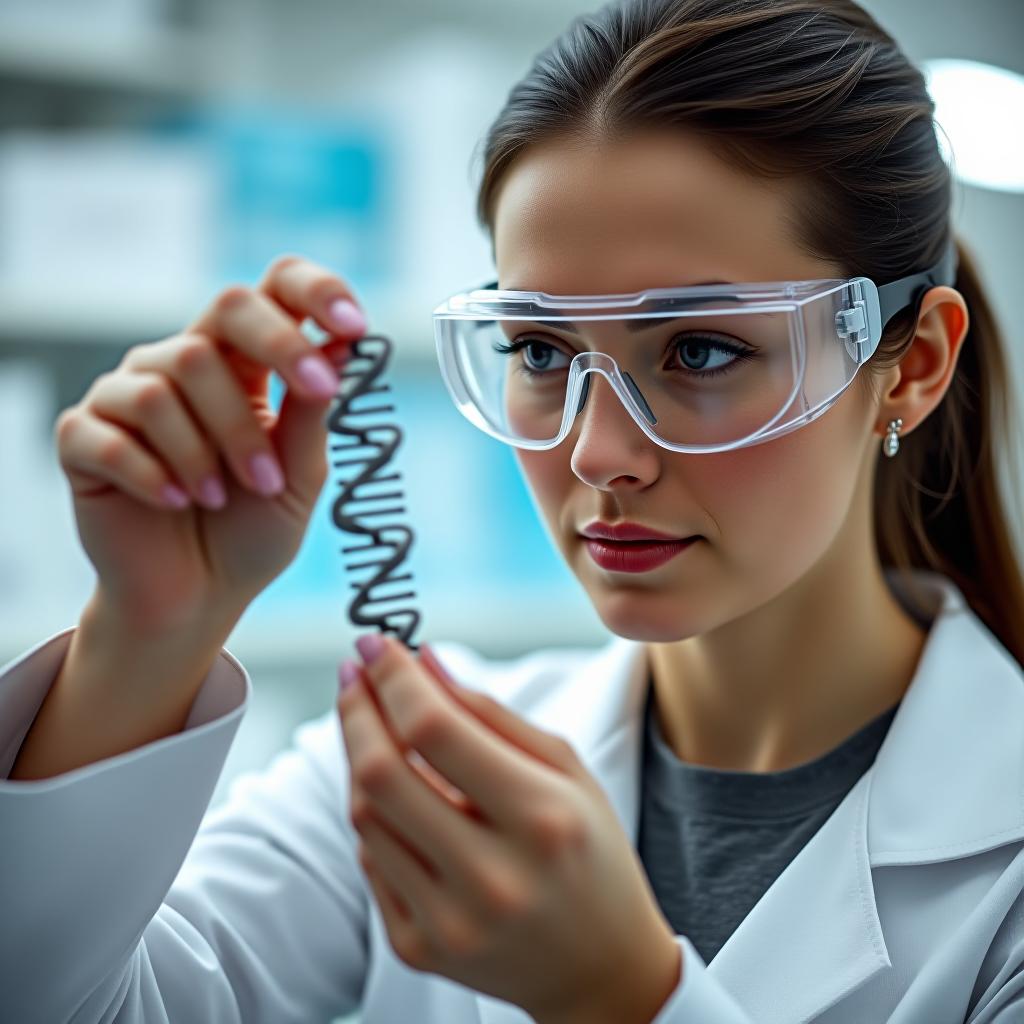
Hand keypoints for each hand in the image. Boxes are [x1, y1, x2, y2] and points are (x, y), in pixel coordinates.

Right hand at [55, 255, 367, 628]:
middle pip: (225, 310)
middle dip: (279, 350)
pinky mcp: (82, 437)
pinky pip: (116, 434)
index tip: (356, 323)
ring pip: (172, 379)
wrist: (198, 597)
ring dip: (218, 444)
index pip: (274, 291)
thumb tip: (343, 347)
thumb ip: (311, 413)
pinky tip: (178, 502)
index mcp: (244, 364)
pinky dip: (156, 474)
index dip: (315, 292)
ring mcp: (127, 395)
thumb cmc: (252, 530)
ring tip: (230, 494)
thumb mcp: (300, 475)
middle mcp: (183, 363)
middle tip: (316, 395)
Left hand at [336, 633, 682, 1023]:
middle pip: (382, 773)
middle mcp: (492, 879)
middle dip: (358, 708)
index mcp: (542, 820)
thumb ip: (491, 712)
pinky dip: (375, 810)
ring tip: (374, 720)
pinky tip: (396, 787)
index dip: (395, 678)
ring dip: (359, 753)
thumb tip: (424, 661)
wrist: (600, 970)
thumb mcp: (566, 770)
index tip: (377, 643)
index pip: (435, 731)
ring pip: (366, 815)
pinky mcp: (418, 949)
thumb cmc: (590, 852)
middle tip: (357, 669)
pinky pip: (370, 859)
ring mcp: (448, 922)